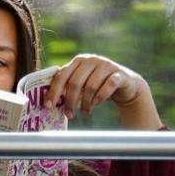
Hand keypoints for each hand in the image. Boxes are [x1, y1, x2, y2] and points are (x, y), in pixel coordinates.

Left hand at [44, 54, 162, 129]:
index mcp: (78, 61)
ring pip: (91, 87)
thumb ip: (67, 88)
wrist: (125, 84)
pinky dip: (100, 98)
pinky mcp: (119, 74)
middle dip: (70, 102)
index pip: (61, 76)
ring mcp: (106, 65)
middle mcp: (91, 60)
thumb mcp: (81, 84)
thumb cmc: (97, 85)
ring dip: (86, 103)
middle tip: (69, 115)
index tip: (48, 106)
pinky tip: (96, 105)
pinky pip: (107, 87)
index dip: (54, 92)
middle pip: (75, 83)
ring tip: (85, 113)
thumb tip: (49, 103)